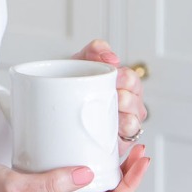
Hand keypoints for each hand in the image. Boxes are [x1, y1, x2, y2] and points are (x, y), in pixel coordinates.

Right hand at [0, 144, 149, 191]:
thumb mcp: (15, 185)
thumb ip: (50, 182)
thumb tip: (87, 173)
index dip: (129, 184)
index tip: (140, 160)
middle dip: (126, 173)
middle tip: (137, 147)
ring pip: (90, 182)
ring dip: (109, 165)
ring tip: (118, 142)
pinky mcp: (39, 179)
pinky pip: (72, 172)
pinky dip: (86, 157)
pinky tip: (83, 141)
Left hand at [72, 39, 147, 155]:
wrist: (55, 107)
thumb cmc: (75, 83)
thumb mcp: (82, 61)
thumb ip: (96, 50)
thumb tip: (112, 57)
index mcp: (124, 84)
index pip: (133, 80)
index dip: (125, 78)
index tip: (114, 77)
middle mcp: (129, 104)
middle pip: (136, 101)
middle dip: (123, 97)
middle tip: (109, 94)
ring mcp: (125, 124)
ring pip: (134, 121)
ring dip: (122, 116)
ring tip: (109, 111)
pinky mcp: (119, 142)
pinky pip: (126, 139)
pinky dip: (119, 132)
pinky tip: (110, 128)